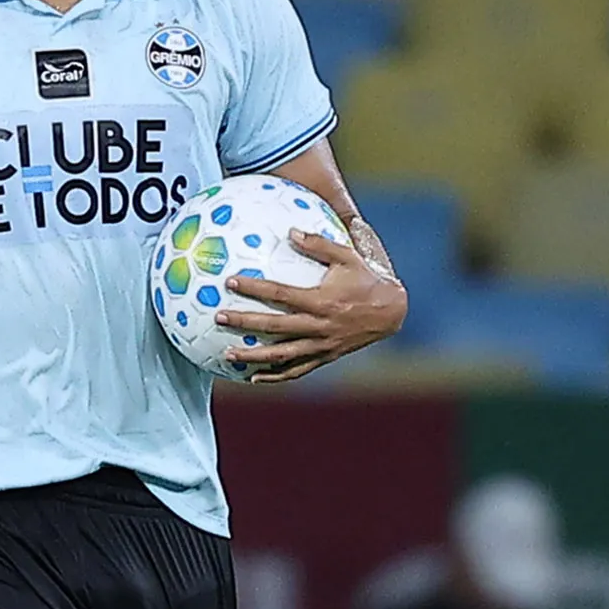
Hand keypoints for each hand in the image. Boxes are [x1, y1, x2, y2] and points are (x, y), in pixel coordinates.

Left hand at [219, 229, 406, 381]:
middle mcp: (319, 327)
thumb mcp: (347, 256)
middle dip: (244, 323)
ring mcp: (321, 346)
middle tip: (218, 318)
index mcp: (322, 301)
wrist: (391, 313)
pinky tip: (253, 377)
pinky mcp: (325, 357)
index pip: (280, 294)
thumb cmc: (366, 279)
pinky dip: (274, 376)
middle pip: (274, 328)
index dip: (254, 288)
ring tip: (227, 355)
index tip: (230, 282)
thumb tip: (290, 232)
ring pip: (282, 356)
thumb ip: (318, 243)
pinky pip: (296, 371)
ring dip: (253, 357)